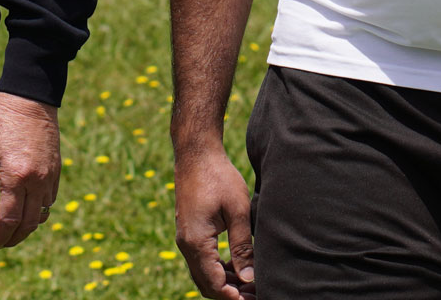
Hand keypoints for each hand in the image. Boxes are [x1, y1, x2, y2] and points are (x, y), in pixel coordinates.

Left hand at [0, 92, 59, 249]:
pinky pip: (51, 198)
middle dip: (15, 237)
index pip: (10, 220)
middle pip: (29, 223)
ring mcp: (50, 175)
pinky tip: (28, 207)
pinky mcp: (57, 168)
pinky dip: (40, 209)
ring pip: (42, 212)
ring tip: (14, 228)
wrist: (29, 98)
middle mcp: (37, 180)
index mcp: (16, 177)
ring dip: (29, 225)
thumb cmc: (1, 122)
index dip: (1, 237)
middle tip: (2, 242)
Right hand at [173, 145, 254, 299]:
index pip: (214, 283)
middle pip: (206, 284)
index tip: (254, 297)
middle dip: (229, 293)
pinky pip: (201, 260)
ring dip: (224, 281)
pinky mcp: (189, 231)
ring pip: (203, 273)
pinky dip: (218, 268)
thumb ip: (242, 246)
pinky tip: (237, 265)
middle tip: (255, 294)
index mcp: (196, 242)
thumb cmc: (219, 177)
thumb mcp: (238, 211)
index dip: (233, 296)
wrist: (196, 154)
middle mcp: (186, 244)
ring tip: (250, 283)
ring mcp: (185, 238)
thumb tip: (248, 278)